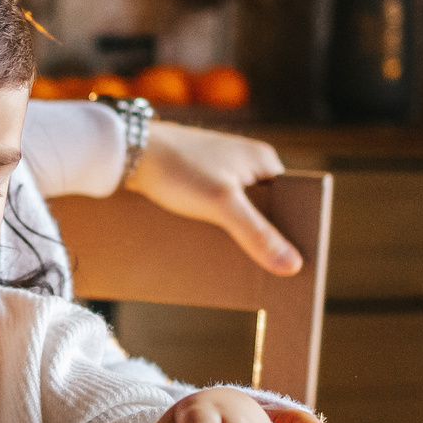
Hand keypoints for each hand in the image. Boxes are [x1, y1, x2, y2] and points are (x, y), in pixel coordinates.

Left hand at [130, 122, 300, 275]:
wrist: (128, 151)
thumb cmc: (177, 169)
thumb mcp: (221, 205)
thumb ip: (257, 235)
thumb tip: (293, 265)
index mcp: (264, 160)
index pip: (294, 200)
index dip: (294, 231)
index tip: (294, 262)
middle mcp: (248, 162)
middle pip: (268, 208)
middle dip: (264, 236)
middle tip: (266, 271)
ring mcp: (224, 168)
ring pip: (242, 210)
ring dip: (238, 233)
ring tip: (238, 264)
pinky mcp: (202, 177)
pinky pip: (220, 207)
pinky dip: (219, 225)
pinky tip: (212, 246)